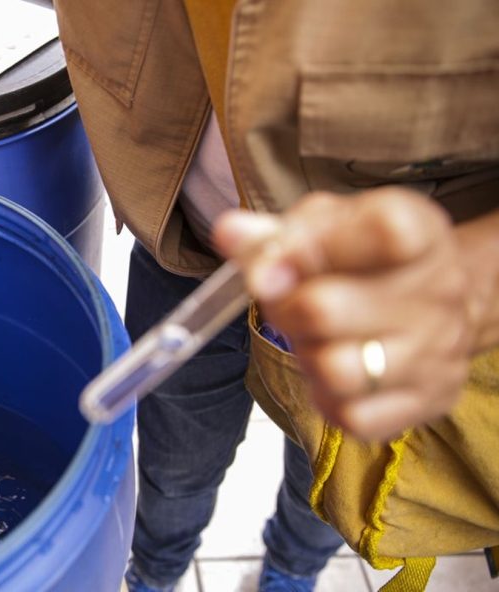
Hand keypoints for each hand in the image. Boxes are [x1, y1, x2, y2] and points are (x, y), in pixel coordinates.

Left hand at [212, 187, 475, 440]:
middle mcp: (439, 292)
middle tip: (286, 303)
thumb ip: (276, 233)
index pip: (381, 232)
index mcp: (420, 232)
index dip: (311, 249)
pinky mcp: (428, 402)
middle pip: (325, 310)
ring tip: (314, 340)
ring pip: (336, 371)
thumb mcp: (328, 225)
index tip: (273, 263)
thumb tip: (229, 232)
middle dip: (285, 309)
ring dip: (306, 356)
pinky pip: (352, 416)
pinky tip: (333, 374)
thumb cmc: (368, 257)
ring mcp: (436, 353)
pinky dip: (327, 398)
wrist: (439, 304)